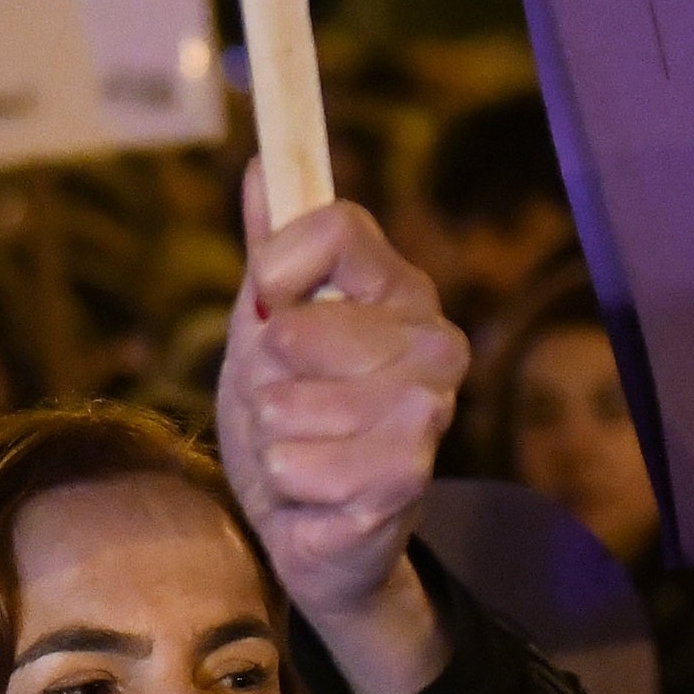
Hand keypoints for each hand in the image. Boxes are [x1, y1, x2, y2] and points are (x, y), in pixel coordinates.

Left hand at [216, 188, 463, 693]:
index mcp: (403, 289)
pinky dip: (285, 485)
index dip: (277, 268)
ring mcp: (430, 409)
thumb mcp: (267, 327)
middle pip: (293, 330)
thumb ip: (270, 250)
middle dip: (262, 380)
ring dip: (271, 439)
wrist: (316, 530)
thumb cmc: (295, 419)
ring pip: (285, 405)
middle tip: (289, 406)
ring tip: (301, 452)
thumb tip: (258, 164)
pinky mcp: (407, 477)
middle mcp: (435, 340)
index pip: (334, 225)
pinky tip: (314, 493)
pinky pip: (296, 465)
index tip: (272, 309)